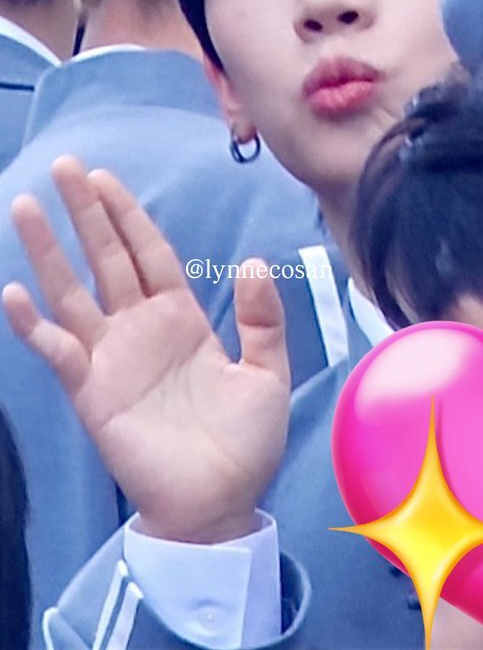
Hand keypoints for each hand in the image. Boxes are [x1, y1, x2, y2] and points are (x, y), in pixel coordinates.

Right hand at [2, 157, 289, 543]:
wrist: (220, 504)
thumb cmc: (245, 442)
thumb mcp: (269, 372)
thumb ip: (264, 318)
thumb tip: (254, 261)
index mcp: (181, 318)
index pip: (148, 253)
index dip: (128, 216)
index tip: (106, 177)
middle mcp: (140, 329)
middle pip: (106, 258)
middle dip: (86, 213)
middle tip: (63, 167)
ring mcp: (112, 358)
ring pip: (73, 292)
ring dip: (49, 251)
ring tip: (25, 207)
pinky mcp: (92, 393)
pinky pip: (58, 351)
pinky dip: (34, 324)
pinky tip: (14, 292)